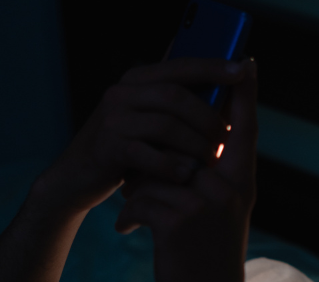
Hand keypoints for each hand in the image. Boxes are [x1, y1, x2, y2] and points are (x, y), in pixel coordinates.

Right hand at [29, 58, 246, 218]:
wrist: (76, 178)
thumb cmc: (123, 150)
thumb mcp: (147, 120)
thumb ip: (174, 104)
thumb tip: (224, 88)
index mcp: (137, 80)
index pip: (180, 65)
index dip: (212, 67)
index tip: (242, 69)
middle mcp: (122, 92)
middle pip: (176, 95)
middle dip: (207, 117)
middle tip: (227, 137)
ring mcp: (112, 119)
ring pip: (166, 124)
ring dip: (195, 143)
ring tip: (211, 159)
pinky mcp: (107, 147)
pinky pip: (148, 153)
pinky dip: (172, 165)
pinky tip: (186, 175)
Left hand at [114, 59, 257, 281]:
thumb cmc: (208, 261)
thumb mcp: (221, 215)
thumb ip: (212, 180)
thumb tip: (181, 146)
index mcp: (241, 181)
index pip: (244, 127)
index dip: (243, 93)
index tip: (245, 63)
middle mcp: (228, 186)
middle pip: (182, 142)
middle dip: (153, 159)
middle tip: (139, 181)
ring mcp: (206, 203)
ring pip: (156, 169)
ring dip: (137, 189)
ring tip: (136, 212)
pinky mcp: (179, 220)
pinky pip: (141, 197)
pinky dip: (129, 214)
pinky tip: (128, 231)